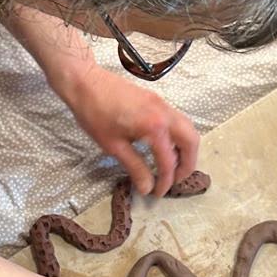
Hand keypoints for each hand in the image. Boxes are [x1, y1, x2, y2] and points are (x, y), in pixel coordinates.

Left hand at [61, 63, 199, 196]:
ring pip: (188, 129)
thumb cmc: (94, 114)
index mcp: (154, 127)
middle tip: (175, 180)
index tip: (158, 193)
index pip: (168, 161)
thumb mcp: (114, 146)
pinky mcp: (157, 101)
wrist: (85, 83)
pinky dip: (178, 137)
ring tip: (173, 166)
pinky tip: (165, 148)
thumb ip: (135, 168)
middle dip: (188, 164)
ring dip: (186, 149)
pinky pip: (178, 121)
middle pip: (191, 142)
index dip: (165, 181)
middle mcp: (165, 113)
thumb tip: (147, 187)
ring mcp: (163, 104)